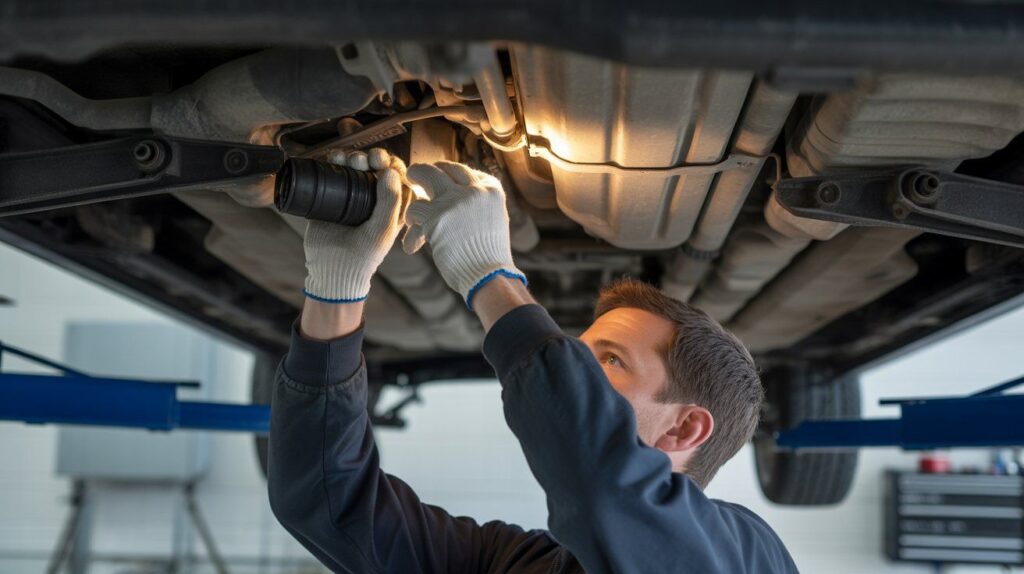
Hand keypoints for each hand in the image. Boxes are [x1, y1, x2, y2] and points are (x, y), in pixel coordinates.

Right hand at [302, 148, 408, 302]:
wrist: (333, 269)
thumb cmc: (364, 254)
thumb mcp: (382, 229)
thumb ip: (389, 202)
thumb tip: (390, 171)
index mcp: (393, 205)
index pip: (398, 176)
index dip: (393, 164)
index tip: (383, 164)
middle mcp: (374, 197)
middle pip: (377, 166)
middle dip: (373, 157)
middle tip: (366, 160)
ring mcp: (353, 194)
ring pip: (356, 166)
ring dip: (354, 156)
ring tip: (347, 159)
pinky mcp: (332, 195)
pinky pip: (335, 172)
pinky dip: (335, 161)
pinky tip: (333, 157)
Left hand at [403, 161, 525, 309]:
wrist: (489, 277)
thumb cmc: (489, 256)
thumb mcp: (493, 219)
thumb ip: (477, 202)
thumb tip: (455, 190)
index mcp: (491, 190)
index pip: (463, 171)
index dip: (446, 175)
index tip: (438, 182)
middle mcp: (474, 189)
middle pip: (442, 167)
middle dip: (425, 172)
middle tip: (416, 178)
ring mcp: (455, 200)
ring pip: (423, 175)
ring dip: (412, 189)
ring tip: (410, 213)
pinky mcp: (437, 216)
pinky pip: (414, 210)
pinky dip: (411, 230)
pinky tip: (413, 245)